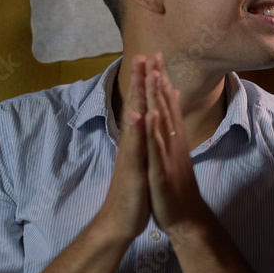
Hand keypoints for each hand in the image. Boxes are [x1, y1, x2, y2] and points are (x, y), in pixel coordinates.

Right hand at [96, 55, 150, 243]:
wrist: (121, 220)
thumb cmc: (134, 190)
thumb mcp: (143, 160)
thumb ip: (144, 139)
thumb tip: (149, 119)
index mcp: (137, 139)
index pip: (141, 104)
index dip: (146, 82)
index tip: (152, 58)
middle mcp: (131, 142)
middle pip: (135, 105)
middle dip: (139, 80)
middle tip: (142, 53)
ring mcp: (130, 154)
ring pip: (133, 121)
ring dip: (136, 97)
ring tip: (139, 73)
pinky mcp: (131, 169)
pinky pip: (134, 148)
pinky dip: (136, 131)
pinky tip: (139, 115)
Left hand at [143, 53, 212, 240]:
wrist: (185, 216)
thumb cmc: (176, 184)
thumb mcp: (174, 152)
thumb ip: (173, 126)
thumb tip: (173, 106)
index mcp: (172, 137)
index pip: (166, 103)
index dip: (161, 79)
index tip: (156, 55)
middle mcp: (172, 141)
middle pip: (164, 106)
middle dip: (158, 80)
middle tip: (154, 54)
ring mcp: (167, 155)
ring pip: (161, 122)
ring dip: (157, 98)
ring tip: (153, 75)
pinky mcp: (161, 171)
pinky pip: (156, 148)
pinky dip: (153, 130)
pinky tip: (150, 115)